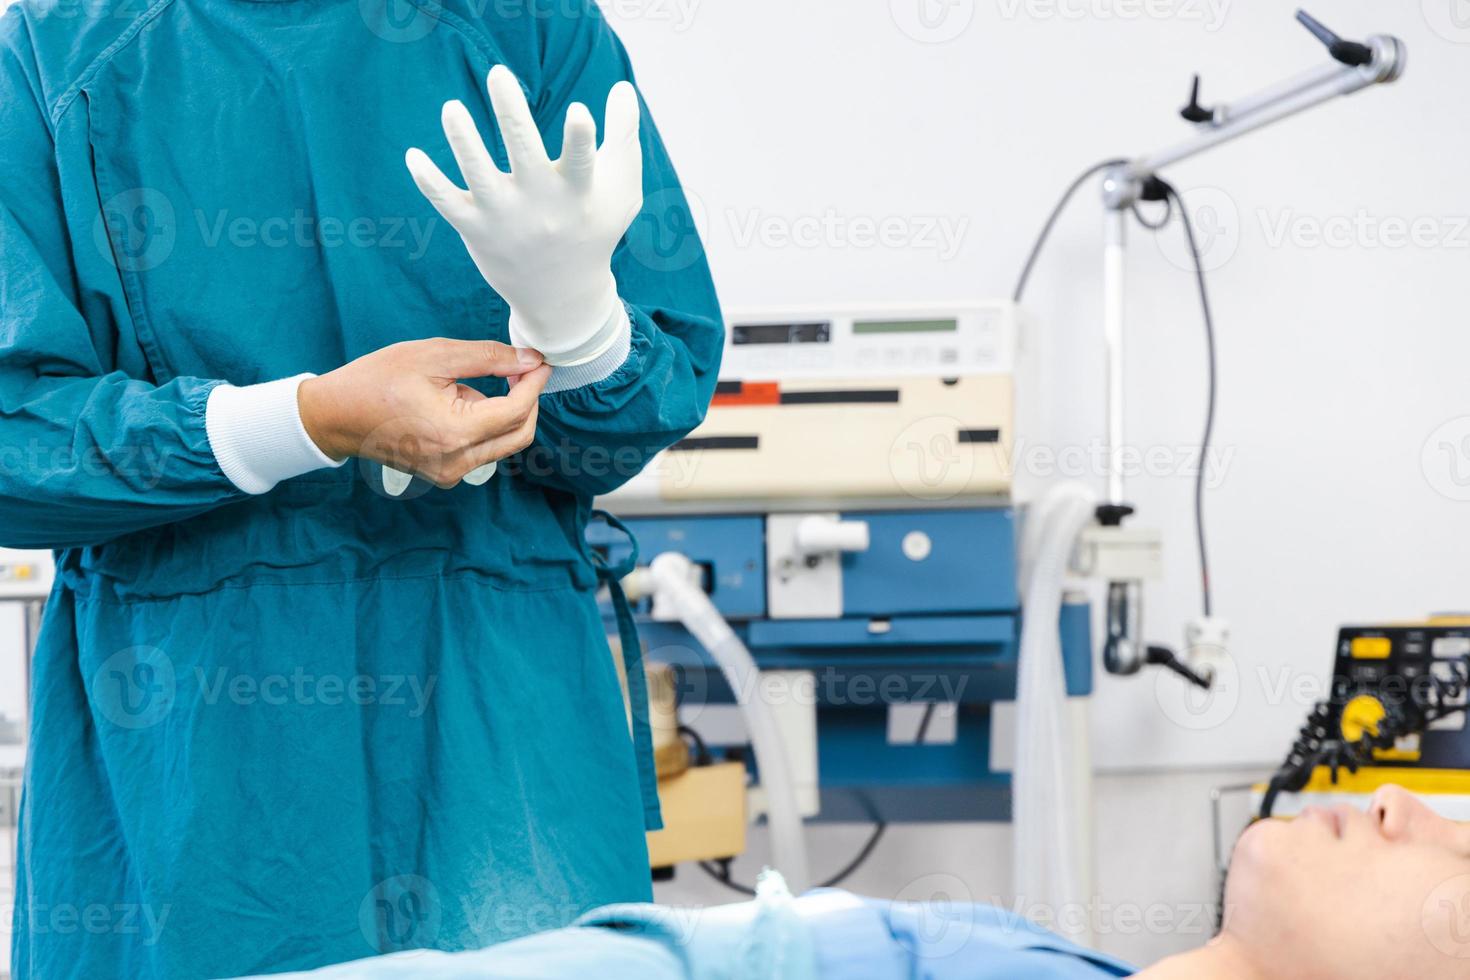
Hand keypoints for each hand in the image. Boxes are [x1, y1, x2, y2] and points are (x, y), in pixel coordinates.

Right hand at [298, 339, 550, 488]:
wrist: (335, 414)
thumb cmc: (377, 380)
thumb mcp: (434, 356)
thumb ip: (488, 358)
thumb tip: (528, 360)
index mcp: (454, 433)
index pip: (516, 411)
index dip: (534, 384)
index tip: (540, 362)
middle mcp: (456, 462)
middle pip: (519, 434)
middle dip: (528, 400)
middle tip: (522, 369)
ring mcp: (450, 473)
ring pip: (503, 444)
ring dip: (506, 412)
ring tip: (479, 382)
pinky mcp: (445, 474)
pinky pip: (483, 450)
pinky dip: (487, 425)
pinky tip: (463, 401)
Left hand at [405, 66, 642, 365]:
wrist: (561, 295)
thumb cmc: (594, 228)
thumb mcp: (621, 189)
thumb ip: (624, 136)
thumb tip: (622, 87)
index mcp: (578, 193)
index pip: (581, 163)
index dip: (580, 139)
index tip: (578, 112)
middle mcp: (540, 206)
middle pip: (524, 154)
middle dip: (511, 112)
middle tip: (499, 73)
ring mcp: (505, 219)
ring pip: (478, 175)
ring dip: (463, 140)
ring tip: (452, 108)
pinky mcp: (476, 230)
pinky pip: (446, 203)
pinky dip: (428, 181)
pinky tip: (414, 155)